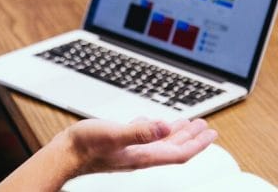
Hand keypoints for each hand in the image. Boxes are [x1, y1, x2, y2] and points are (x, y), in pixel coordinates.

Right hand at [64, 118, 217, 175]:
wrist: (65, 155)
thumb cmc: (86, 147)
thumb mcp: (115, 135)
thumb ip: (140, 131)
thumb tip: (165, 126)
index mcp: (144, 155)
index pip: (179, 152)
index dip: (198, 144)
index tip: (211, 133)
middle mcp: (140, 155)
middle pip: (174, 147)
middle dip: (192, 137)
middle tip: (205, 126)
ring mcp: (131, 151)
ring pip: (160, 142)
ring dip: (176, 133)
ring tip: (188, 123)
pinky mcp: (120, 145)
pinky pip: (144, 137)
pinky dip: (154, 129)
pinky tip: (153, 123)